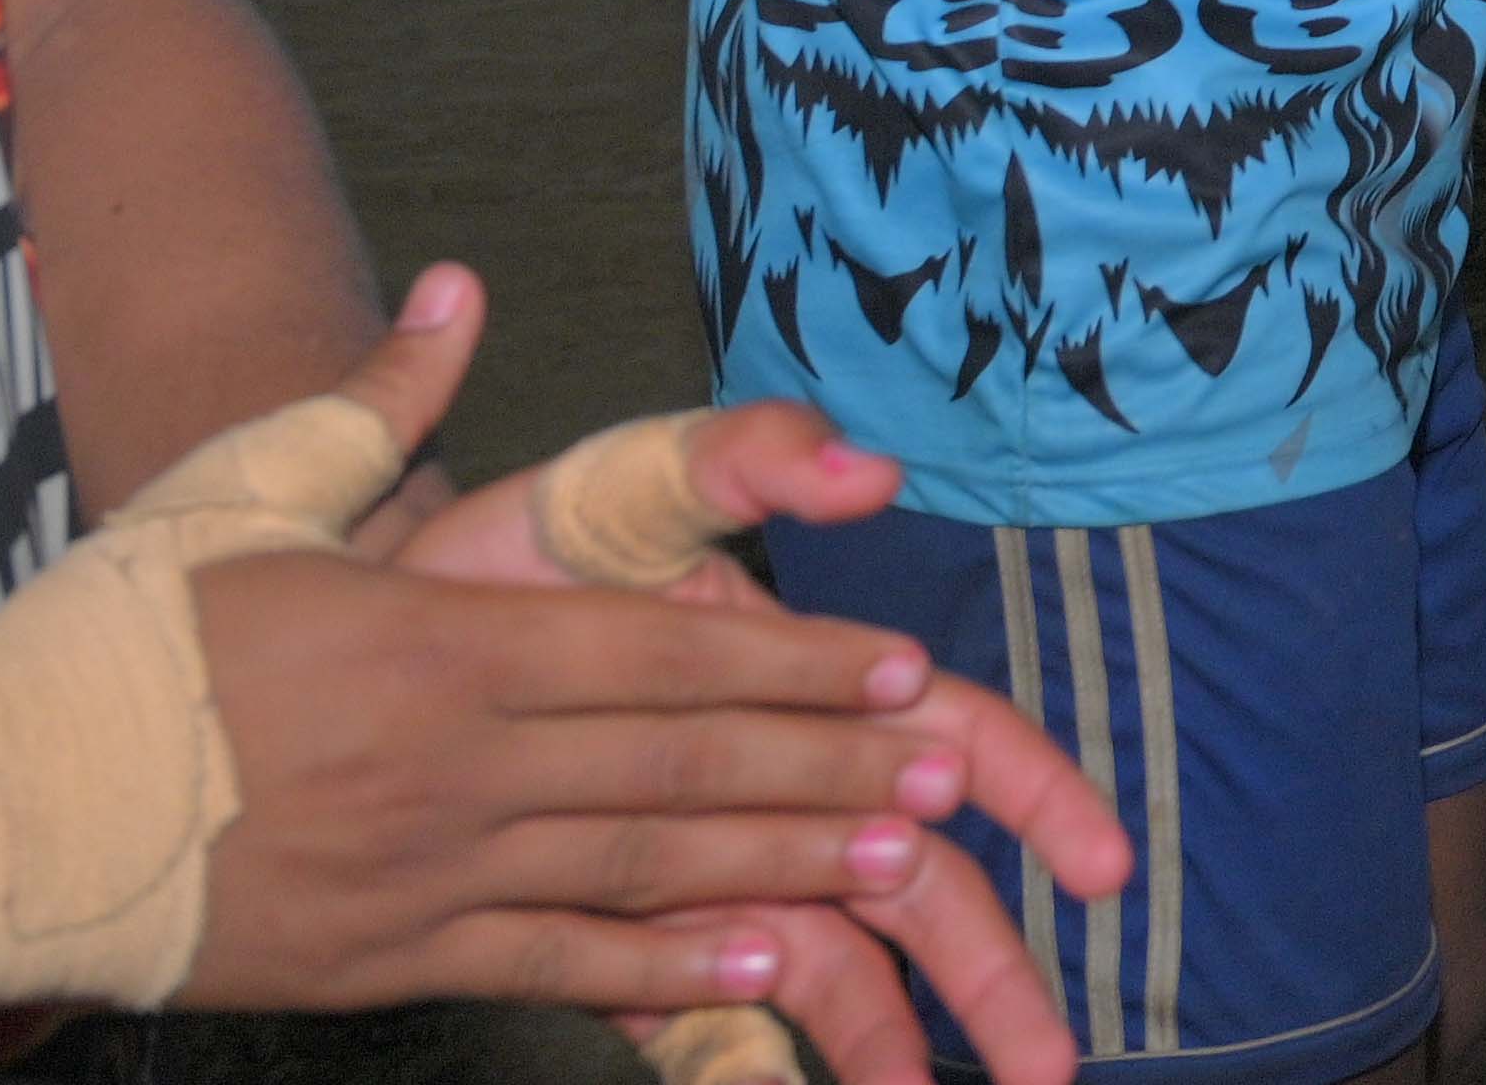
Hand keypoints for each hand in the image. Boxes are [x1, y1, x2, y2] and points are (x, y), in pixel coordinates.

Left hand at [354, 279, 1135, 1084]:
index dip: (1039, 798)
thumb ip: (751, 460)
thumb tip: (871, 472)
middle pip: (920, 887)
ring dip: (896, 1041)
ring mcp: (720, 874)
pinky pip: (716, 1021)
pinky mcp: (639, 944)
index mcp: (815, 687)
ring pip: (838, 972)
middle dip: (993, 971)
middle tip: (1048, 1064)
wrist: (384, 633)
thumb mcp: (633, 482)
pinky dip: (760, 1064)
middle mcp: (787, 791)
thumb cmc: (526, 552)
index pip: (958, 741)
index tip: (1101, 868)